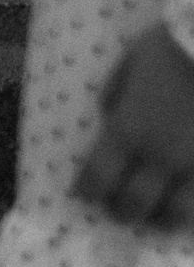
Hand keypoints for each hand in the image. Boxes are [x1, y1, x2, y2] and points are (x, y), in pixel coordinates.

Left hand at [72, 23, 193, 229]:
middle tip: (117, 210)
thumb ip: (115, 96)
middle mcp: (163, 157)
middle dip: (121, 211)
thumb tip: (110, 119)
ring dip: (161, 220)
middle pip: (135, 203)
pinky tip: (190, 207)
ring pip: (178, 213)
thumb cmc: (176, 46)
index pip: (98, 176)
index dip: (87, 191)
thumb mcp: (130, 61)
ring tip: (156, 217)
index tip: (83, 195)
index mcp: (130, 130)